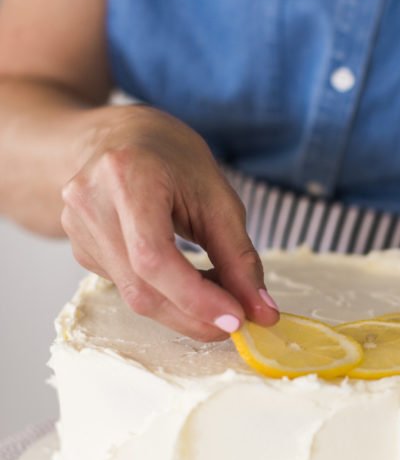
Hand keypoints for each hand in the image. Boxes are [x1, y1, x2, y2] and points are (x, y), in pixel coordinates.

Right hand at [61, 105, 278, 339]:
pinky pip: (127, 288)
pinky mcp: (80, 248)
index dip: (197, 299)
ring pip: (134, 295)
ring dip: (183, 309)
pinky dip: (165, 296)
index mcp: (127, 176)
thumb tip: (262, 313)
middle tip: (236, 322)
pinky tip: (186, 280)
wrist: (122, 138)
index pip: (155, 258)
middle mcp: (91, 201)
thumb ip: (239, 258)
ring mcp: (78, 227)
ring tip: (217, 293)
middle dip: (194, 316)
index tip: (237, 319)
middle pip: (142, 287)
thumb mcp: (218, 198)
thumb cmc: (173, 159)